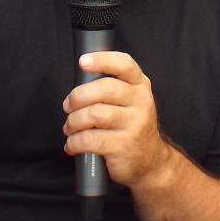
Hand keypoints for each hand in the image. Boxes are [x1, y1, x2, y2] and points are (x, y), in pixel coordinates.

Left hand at [62, 50, 172, 187]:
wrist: (151, 160)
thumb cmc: (131, 126)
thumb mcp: (131, 101)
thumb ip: (111, 87)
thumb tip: (79, 82)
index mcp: (140, 86)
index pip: (124, 65)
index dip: (102, 60)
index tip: (83, 62)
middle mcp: (141, 102)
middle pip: (105, 89)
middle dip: (78, 96)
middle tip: (68, 106)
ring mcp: (135, 124)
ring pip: (94, 114)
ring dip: (74, 121)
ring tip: (70, 127)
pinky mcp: (123, 146)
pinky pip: (90, 139)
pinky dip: (74, 142)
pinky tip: (73, 144)